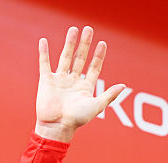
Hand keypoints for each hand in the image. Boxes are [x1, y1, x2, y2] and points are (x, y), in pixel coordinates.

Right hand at [35, 26, 125, 141]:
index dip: (98, 56)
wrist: (57, 126)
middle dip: (85, 44)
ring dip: (69, 44)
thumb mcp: (96, 106)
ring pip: (65, 58)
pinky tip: (44, 41)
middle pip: (80, 58)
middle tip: (88, 29)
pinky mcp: (46, 81)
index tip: (102, 43)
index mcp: (85, 87)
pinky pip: (45, 64)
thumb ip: (109, 95)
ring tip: (73, 30)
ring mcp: (60, 80)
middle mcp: (73, 81)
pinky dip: (44, 53)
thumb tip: (124, 86)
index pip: (94, 67)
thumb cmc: (77, 120)